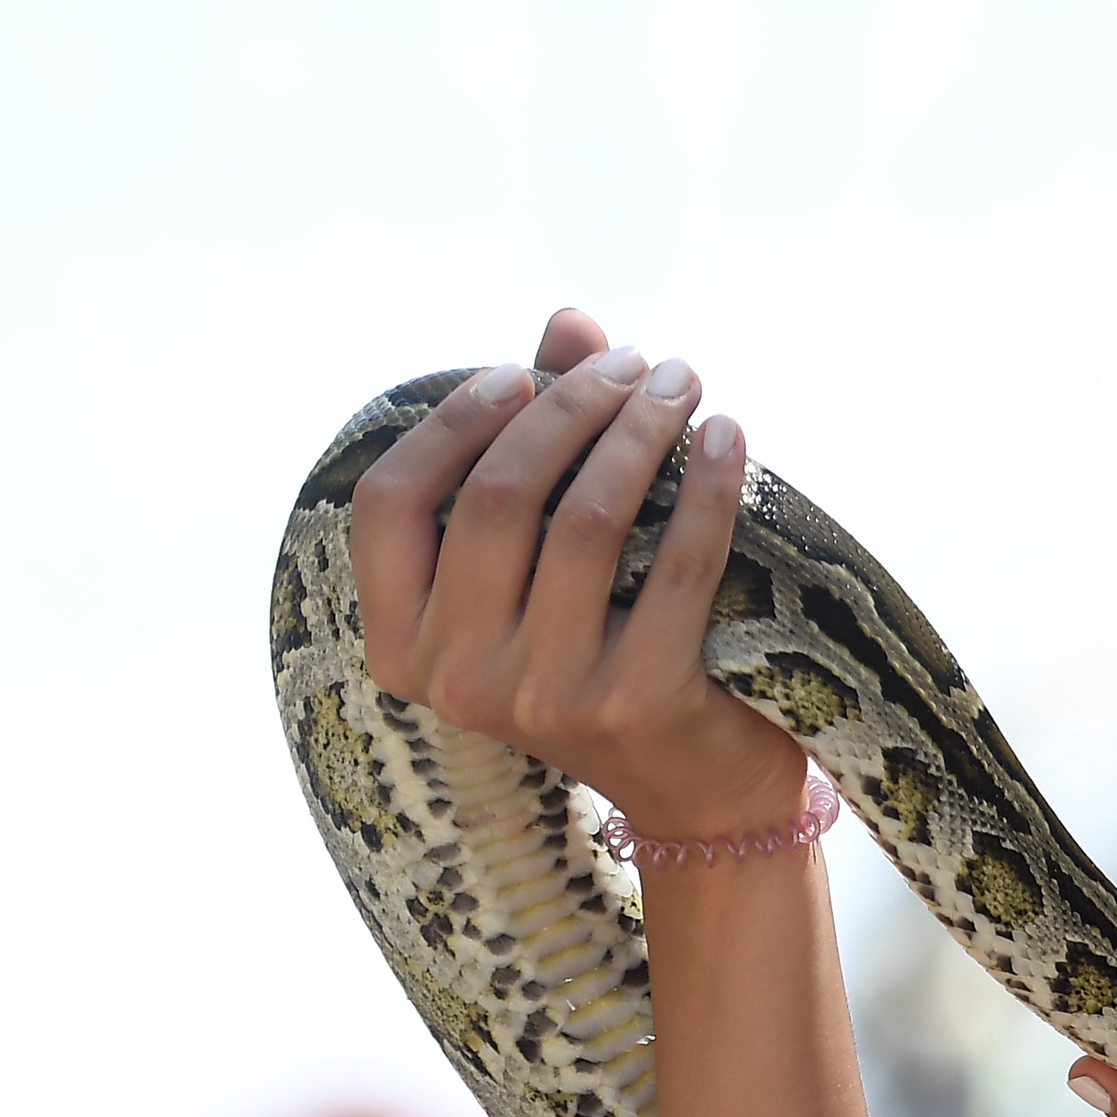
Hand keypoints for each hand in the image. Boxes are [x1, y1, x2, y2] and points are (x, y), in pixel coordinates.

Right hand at [351, 305, 809, 841]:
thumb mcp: (548, 566)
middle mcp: (458, 677)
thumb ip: (541, 446)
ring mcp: (544, 695)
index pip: (389, 504)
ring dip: (641, 430)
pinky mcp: (637, 702)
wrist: (698, 794)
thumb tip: (566, 321)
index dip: (452, 423)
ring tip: (682, 381)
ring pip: (585, 520)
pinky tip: (728, 437)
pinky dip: (706, 488)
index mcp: (405, 646)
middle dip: (570, 406)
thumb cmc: (607, 656)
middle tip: (635, 362)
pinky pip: (675, 565)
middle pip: (496, 497)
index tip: (520, 373)